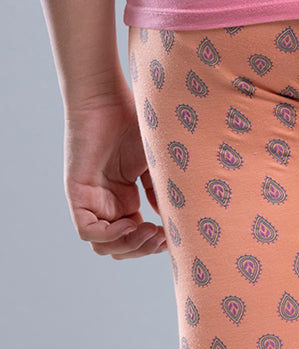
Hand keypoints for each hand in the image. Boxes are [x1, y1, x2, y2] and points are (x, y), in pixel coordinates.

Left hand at [64, 78, 165, 259]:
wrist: (107, 98)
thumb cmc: (133, 123)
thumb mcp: (155, 166)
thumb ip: (161, 194)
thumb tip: (169, 222)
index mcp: (124, 199)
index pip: (135, 238)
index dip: (153, 245)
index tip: (173, 237)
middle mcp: (106, 203)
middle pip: (120, 248)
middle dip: (143, 249)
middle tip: (162, 237)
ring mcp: (91, 200)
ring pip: (104, 246)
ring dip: (129, 246)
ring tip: (149, 231)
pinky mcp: (76, 194)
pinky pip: (87, 231)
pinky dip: (110, 236)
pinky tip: (130, 223)